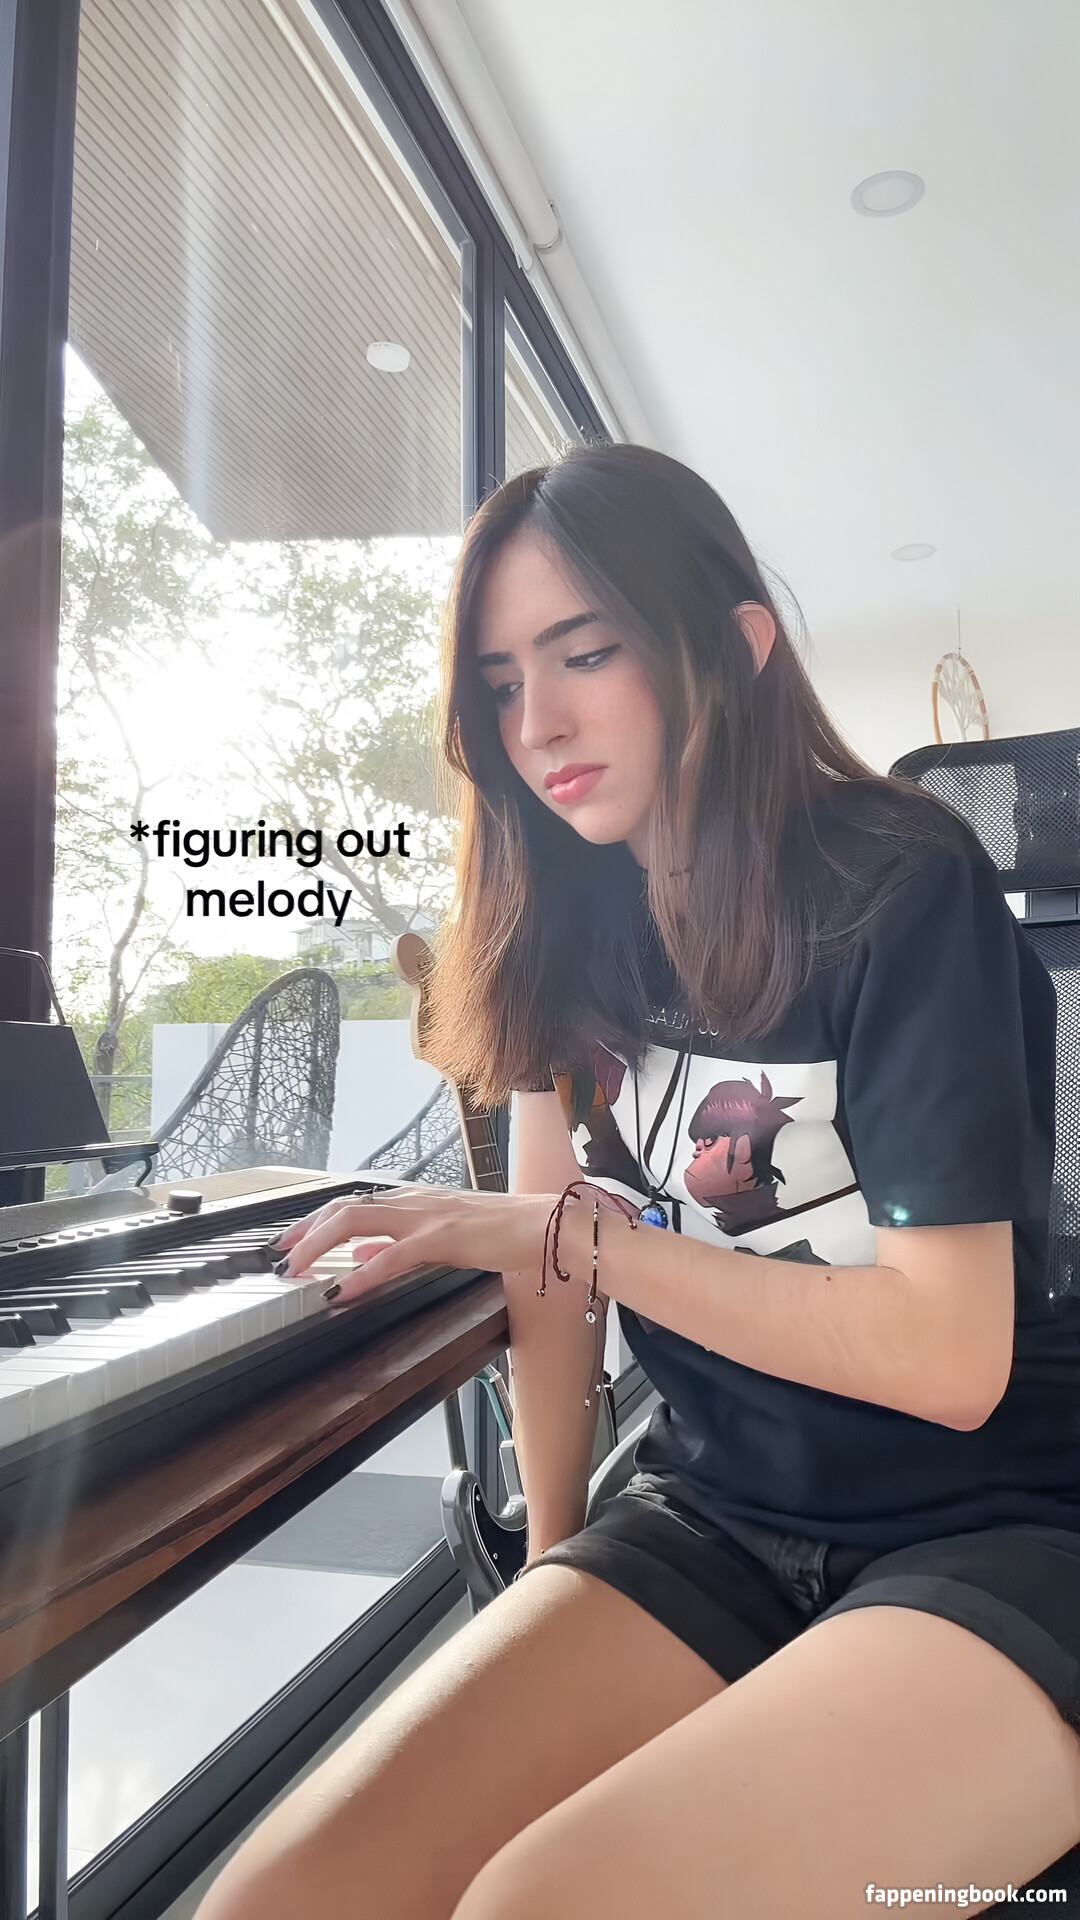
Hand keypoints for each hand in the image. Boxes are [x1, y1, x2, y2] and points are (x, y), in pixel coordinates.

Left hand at [272, 1184, 564, 1304]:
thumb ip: (400, 1245)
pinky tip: (341, 1291)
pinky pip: (393, 1255)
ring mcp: (427, 1216)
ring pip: (358, 1220)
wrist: (548, 1225)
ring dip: (318, 1245)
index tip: (291, 1242)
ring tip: (295, 1269)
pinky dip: (362, 1274)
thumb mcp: (444, 1237)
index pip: (353, 1204)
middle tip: (280, 1256)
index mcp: (415, 1201)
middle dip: (305, 1231)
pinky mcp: (443, 1237)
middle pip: (344, 1206)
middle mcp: (414, 1201)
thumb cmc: (505, 1232)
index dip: (316, 1222)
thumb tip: (362, 1257)